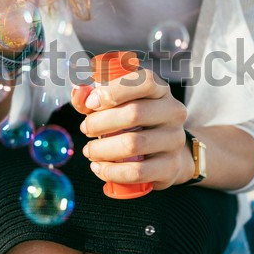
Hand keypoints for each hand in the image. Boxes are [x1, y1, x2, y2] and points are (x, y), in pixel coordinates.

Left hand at [70, 69, 194, 189]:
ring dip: (102, 149)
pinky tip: (99, 168)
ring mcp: (174, 140)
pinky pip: (138, 172)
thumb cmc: (137, 123)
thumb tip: (79, 93)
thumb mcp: (118, 104)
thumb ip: (93, 96)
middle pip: (134, 114)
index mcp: (161, 90)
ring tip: (90, 151)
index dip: (114, 91)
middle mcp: (173, 112)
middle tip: (86, 129)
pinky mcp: (171, 166)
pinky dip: (112, 171)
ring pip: (133, 144)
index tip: (91, 104)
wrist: (169, 154)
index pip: (144, 81)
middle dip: (99, 123)